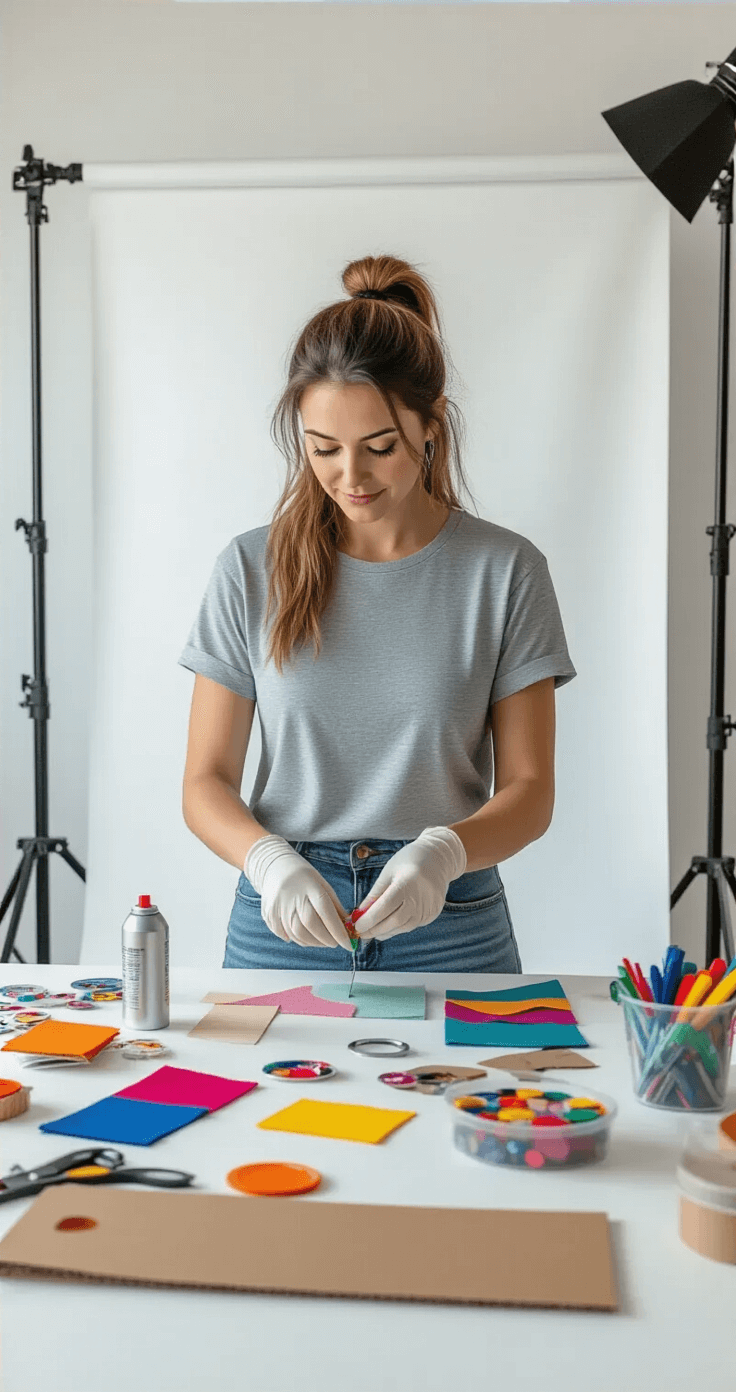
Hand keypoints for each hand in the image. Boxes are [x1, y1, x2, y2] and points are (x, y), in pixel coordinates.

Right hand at [245, 835, 351, 948]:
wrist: (275, 868)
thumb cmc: (305, 878)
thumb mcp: (323, 885)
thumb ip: (335, 905)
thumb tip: (348, 926)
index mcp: (310, 886)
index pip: (325, 911)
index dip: (337, 930)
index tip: (347, 944)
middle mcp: (293, 896)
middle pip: (310, 923)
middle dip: (325, 939)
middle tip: (334, 943)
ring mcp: (279, 905)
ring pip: (296, 933)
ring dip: (313, 942)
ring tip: (321, 941)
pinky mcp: (269, 914)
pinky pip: (284, 934)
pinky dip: (297, 940)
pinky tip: (305, 937)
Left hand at [353, 827, 466, 941]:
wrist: (438, 859)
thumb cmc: (408, 862)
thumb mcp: (388, 872)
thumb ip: (374, 894)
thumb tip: (360, 913)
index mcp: (406, 884)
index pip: (384, 908)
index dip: (369, 920)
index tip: (356, 926)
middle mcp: (419, 899)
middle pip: (393, 922)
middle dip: (374, 930)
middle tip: (361, 933)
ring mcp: (428, 909)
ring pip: (403, 928)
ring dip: (386, 931)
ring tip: (372, 931)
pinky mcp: (432, 914)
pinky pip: (411, 925)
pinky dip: (398, 928)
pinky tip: (388, 926)